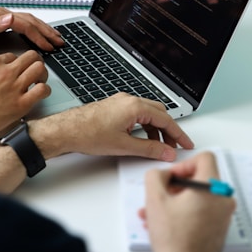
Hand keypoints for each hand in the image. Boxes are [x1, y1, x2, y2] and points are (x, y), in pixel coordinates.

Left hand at [0, 7, 64, 50]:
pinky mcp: (1, 22)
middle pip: (31, 21)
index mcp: (0, 16)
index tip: (48, 46)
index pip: (25, 25)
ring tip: (55, 38)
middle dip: (47, 31)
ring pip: (29, 21)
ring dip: (43, 29)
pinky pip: (23, 24)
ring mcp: (3, 17)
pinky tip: (38, 35)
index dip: (38, 36)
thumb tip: (11, 18)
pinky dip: (35, 29)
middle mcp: (3, 14)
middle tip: (60, 42)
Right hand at [0, 49, 49, 151]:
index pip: (14, 55)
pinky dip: (45, 90)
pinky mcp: (21, 104)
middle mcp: (6, 73)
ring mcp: (15, 88)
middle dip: (35, 62)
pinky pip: (42, 90)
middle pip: (31, 57)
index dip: (18, 63)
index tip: (18, 69)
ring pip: (39, 69)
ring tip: (40, 81)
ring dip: (43, 74)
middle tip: (35, 70)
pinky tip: (41, 93)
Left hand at [29, 93, 193, 160]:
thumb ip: (149, 149)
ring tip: (157, 146)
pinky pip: (135, 113)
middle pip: (159, 113)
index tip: (186, 144)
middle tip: (174, 146)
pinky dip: (143, 126)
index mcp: (134, 106)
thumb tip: (166, 152)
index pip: (165, 119)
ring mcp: (120, 102)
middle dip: (168, 130)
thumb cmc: (88, 134)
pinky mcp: (113, 107)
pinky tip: (141, 138)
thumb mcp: (123, 146)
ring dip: (155, 128)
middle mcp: (128, 100)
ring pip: (147, 113)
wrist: (65, 130)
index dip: (178, 134)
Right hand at [141, 152, 234, 251]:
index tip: (171, 177)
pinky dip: (184, 211)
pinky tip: (165, 222)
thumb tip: (160, 173)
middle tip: (162, 193)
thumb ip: (155, 175)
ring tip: (156, 211)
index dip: (183, 164)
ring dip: (176, 200)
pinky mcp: (218, 227)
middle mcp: (223, 200)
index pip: (205, 158)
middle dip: (176, 185)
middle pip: (200, 178)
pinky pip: (201, 210)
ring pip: (198, 196)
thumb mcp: (155, 198)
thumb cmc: (175, 240)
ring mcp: (223, 215)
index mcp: (213, 188)